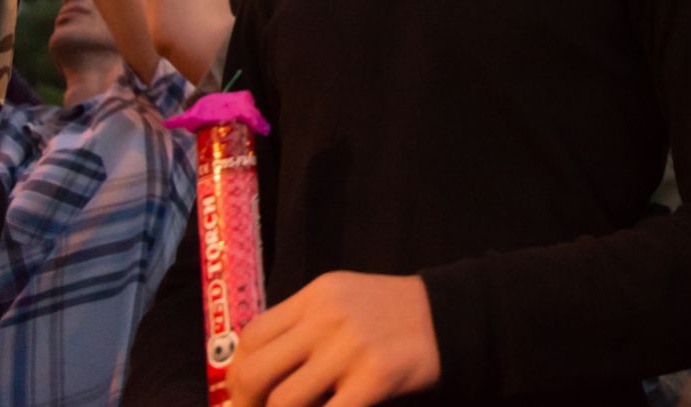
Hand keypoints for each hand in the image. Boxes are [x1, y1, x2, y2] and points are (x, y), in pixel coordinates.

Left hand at [228, 271, 439, 406]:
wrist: (452, 316)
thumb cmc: (393, 314)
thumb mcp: (344, 301)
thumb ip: (303, 326)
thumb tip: (255, 377)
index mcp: (318, 295)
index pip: (251, 336)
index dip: (237, 373)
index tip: (244, 394)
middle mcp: (328, 317)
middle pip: (255, 372)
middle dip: (247, 404)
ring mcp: (351, 347)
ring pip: (284, 402)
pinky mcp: (374, 377)